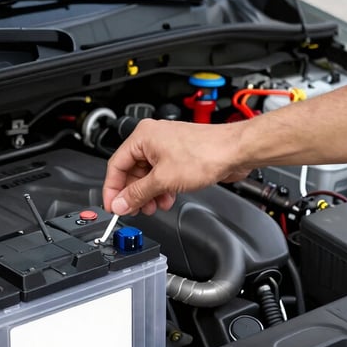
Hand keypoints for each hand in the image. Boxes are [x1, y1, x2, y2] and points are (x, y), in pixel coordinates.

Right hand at [102, 119, 247, 214]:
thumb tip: (120, 203)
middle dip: (134, 194)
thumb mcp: (163, 180)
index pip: (116, 165)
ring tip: (153, 207)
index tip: (113, 206)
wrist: (234, 151)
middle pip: (131, 172)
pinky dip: (161, 189)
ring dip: (149, 194)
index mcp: (143, 137)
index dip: (112, 189)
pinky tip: (167, 199)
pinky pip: (161, 175)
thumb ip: (138, 194)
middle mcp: (152, 139)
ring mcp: (166, 147)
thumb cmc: (205, 153)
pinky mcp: (178, 156)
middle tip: (134, 210)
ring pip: (147, 175)